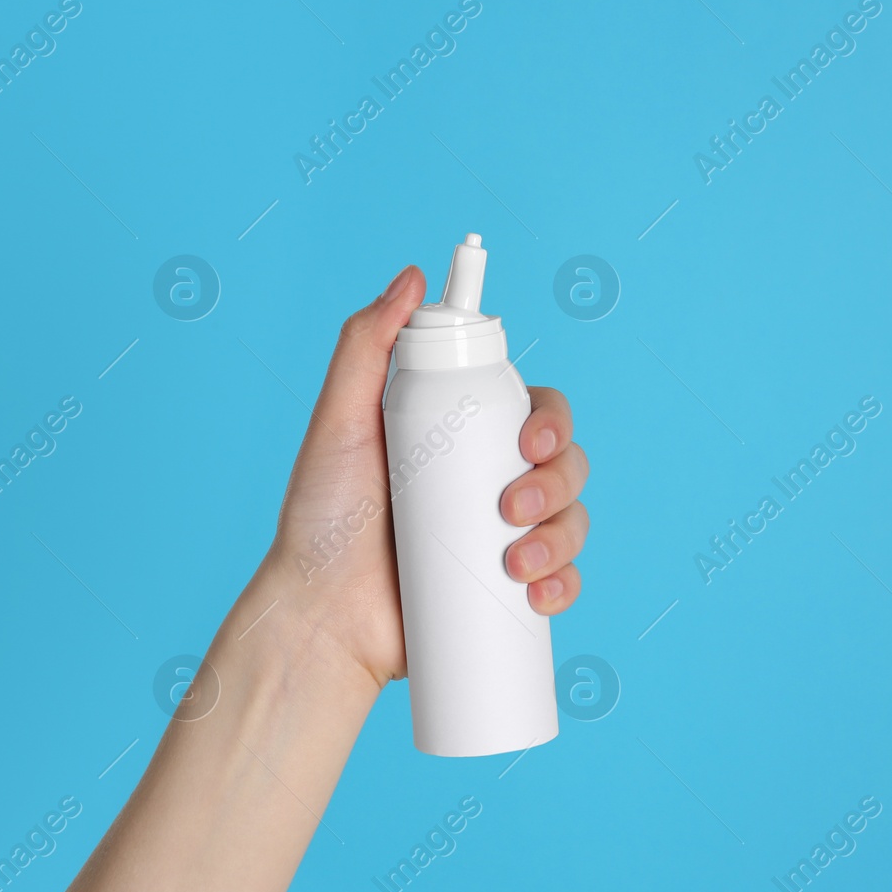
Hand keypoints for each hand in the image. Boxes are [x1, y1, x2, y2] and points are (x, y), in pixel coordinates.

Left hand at [263, 264, 590, 691]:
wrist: (320, 616)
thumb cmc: (320, 519)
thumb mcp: (338, 422)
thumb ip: (365, 345)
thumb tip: (411, 275)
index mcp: (463, 436)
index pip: (533, 409)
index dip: (553, 418)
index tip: (531, 436)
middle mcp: (489, 481)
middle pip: (565, 463)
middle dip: (558, 480)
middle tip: (510, 505)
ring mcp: (501, 538)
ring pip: (572, 521)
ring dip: (564, 536)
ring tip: (514, 562)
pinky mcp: (505, 592)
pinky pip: (563, 581)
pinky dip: (566, 585)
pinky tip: (541, 594)